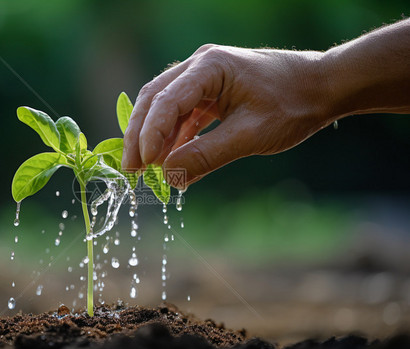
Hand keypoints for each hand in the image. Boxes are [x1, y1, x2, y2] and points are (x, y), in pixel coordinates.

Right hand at [121, 45, 331, 189]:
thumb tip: (169, 178)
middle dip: (140, 135)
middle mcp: (200, 65)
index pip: (166, 100)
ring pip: (164, 107)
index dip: (150, 134)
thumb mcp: (250, 135)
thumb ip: (207, 156)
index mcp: (209, 66)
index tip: (143, 166)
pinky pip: (183, 114)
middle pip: (154, 99)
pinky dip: (174, 137)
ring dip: (155, 138)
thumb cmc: (292, 105)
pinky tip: (171, 160)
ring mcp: (203, 77)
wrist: (322, 87)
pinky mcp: (210, 92)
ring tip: (146, 170)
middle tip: (130, 169)